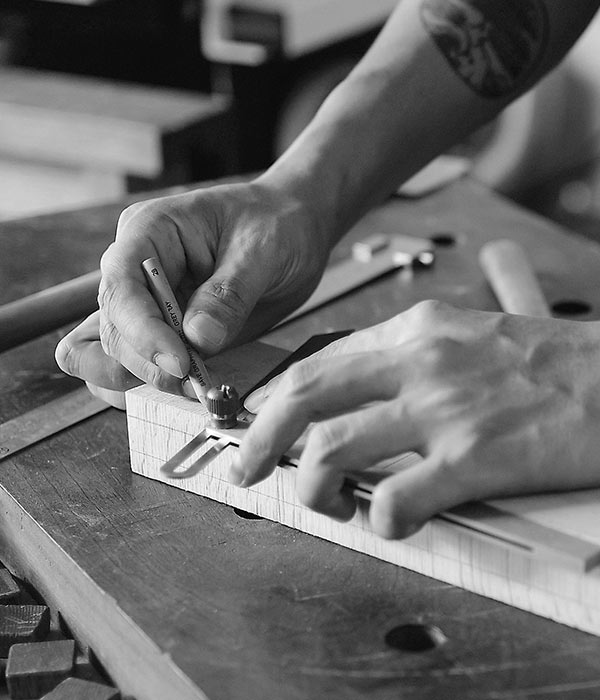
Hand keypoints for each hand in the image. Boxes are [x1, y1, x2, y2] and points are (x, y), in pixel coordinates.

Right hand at [55, 180, 329, 405]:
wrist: (292, 231)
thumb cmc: (275, 224)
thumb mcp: (262, 250)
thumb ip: (229, 295)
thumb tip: (197, 340)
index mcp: (150, 231)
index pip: (122, 285)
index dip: (143, 330)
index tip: (180, 362)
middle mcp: (136, 269)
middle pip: (114, 327)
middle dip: (149, 363)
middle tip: (198, 383)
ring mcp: (146, 303)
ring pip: (116, 354)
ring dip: (150, 380)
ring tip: (198, 389)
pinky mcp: (163, 332)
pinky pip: (138, 365)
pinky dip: (155, 385)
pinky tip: (189, 390)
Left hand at [232, 301, 599, 537]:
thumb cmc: (548, 362)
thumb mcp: (467, 336)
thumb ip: (410, 359)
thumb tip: (357, 394)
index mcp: (413, 332)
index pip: (316, 364)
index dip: (274, 401)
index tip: (258, 426)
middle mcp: (418, 363)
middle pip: (305, 398)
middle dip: (259, 439)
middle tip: (245, 468)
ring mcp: (443, 409)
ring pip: (333, 450)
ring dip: (314, 487)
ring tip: (331, 505)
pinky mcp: (475, 457)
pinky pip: (396, 498)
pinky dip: (379, 521)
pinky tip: (390, 524)